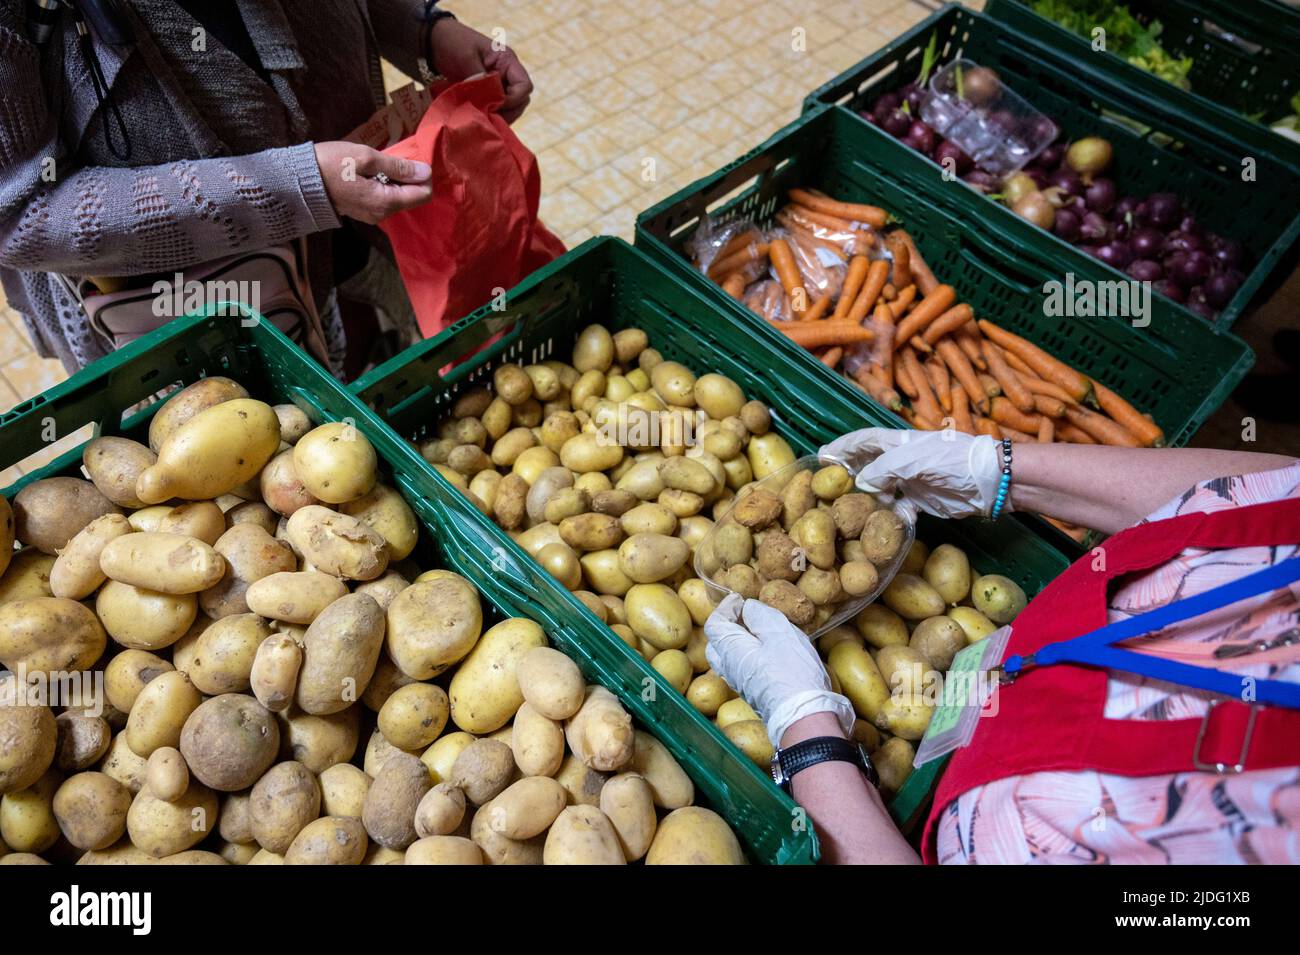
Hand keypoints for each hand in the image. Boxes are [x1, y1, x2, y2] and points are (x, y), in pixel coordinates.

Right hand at [313, 141, 432, 224]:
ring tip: (380, 162)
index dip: (423, 175)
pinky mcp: (364, 212)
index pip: (423, 194)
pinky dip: (386, 185)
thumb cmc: (332, 165)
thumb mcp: (366, 158)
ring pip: (398, 198)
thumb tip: (426, 172)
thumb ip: (398, 166)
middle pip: (412, 197)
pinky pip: (385, 199)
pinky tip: (372, 172)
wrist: (299, 182)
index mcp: (386, 202)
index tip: (412, 158)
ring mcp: (373, 216)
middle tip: (394, 156)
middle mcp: (383, 214)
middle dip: (410, 177)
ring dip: (397, 180)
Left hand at [430, 18, 532, 122]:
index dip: (514, 99)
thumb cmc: (453, 42)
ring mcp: (498, 85)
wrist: (434, 41)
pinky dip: (490, 117)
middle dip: (507, 112)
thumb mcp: (467, 57)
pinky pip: (496, 110)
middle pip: (520, 101)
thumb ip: (481, 78)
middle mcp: (507, 74)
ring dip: (499, 117)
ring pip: (510, 109)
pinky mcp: (487, 95)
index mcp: (507, 60)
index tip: (495, 104)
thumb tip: (492, 100)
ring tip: (482, 120)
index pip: (524, 86)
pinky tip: (478, 118)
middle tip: (488, 117)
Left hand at [704, 594, 854, 746]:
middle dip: (728, 625)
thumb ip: (759, 615)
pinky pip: (742, 668)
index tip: (740, 599)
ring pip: (729, 658)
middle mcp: (728, 668)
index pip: (714, 623)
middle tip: (747, 615)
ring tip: (761, 632)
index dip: (725, 607)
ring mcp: (740, 683)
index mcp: (730, 649)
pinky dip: (748, 655)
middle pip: (717, 643)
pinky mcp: (753, 693)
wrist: (804, 715)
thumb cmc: (792, 669)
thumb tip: (748, 609)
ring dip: (739, 641)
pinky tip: (769, 652)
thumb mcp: (778, 631)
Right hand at [820, 427, 1004, 519]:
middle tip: (826, 486)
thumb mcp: (916, 460)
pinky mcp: (922, 501)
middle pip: (868, 463)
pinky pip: (898, 509)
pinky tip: (879, 523)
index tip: (821, 455)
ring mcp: (911, 481)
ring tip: (846, 508)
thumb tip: (862, 483)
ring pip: (880, 488)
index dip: (843, 445)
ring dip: (865, 497)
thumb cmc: (954, 461)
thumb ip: (885, 468)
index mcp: (898, 443)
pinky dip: (889, 515)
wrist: (991, 480)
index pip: (863, 440)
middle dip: (848, 472)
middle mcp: (901, 460)